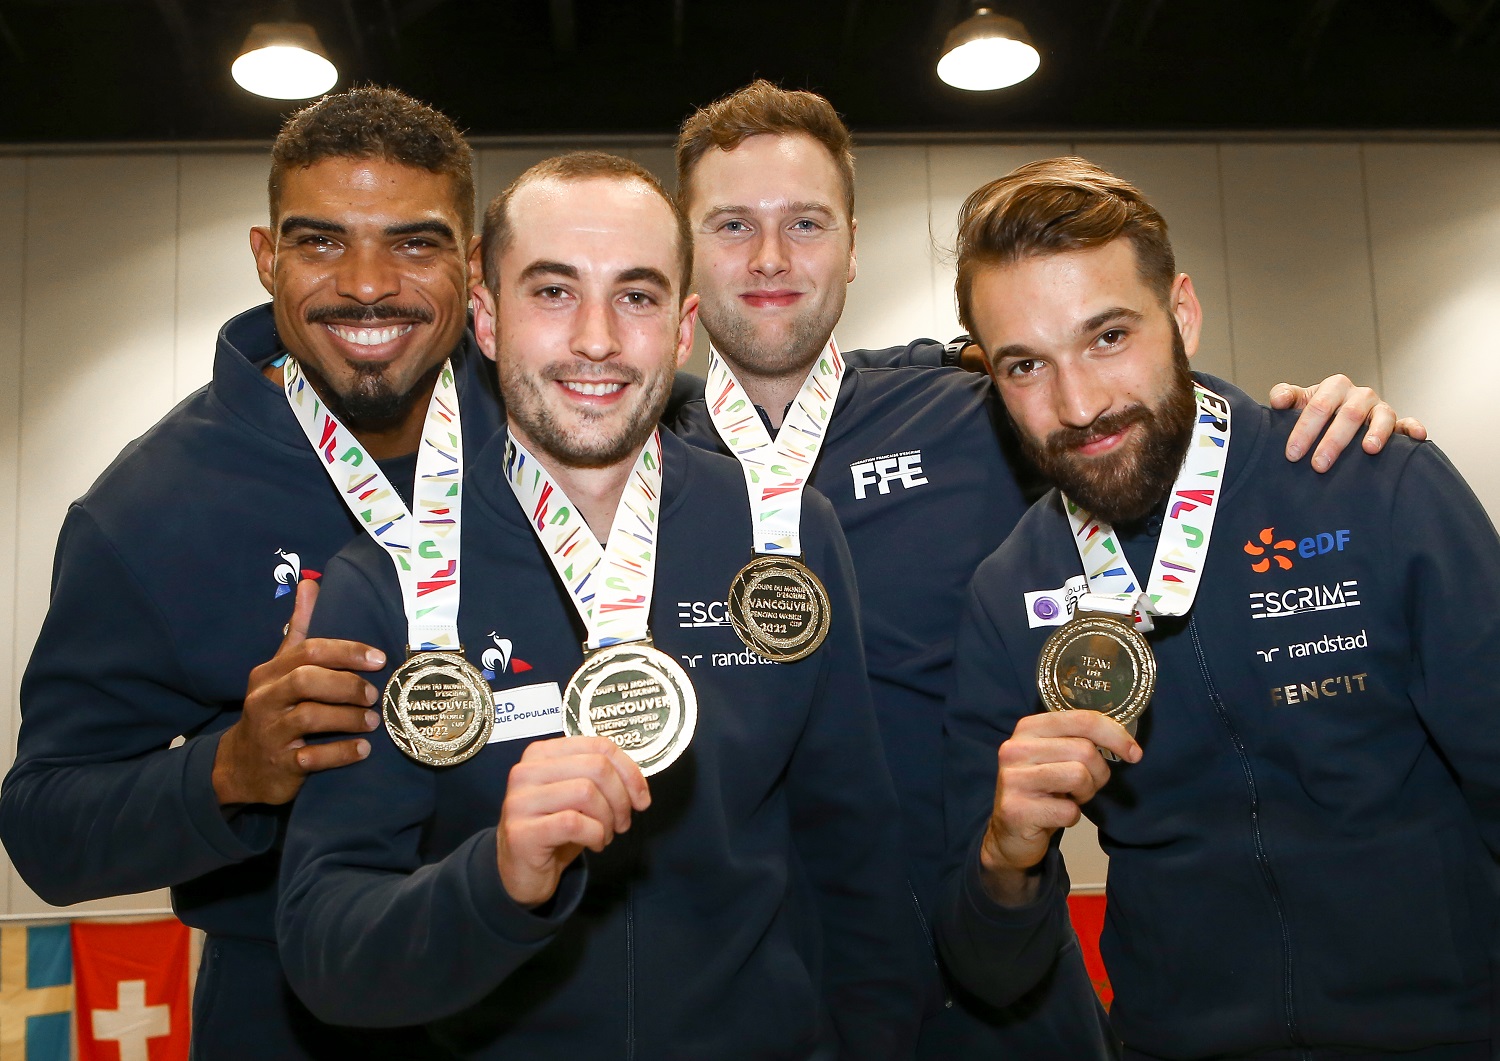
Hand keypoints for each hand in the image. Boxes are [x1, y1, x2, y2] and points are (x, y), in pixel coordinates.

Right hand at [212, 579, 384, 806]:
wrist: (241, 767)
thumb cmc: (273, 709)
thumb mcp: (280, 669)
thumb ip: (299, 630)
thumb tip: (311, 584)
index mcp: (270, 673)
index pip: (309, 650)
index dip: (347, 651)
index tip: (378, 658)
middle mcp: (265, 699)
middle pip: (306, 679)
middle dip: (347, 684)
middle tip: (374, 694)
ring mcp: (271, 733)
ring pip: (310, 717)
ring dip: (348, 718)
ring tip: (372, 721)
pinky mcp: (280, 765)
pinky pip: (312, 757)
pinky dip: (340, 753)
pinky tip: (362, 750)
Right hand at [496, 736, 650, 907]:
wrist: (520, 871)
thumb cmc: (554, 829)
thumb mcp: (577, 796)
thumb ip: (601, 779)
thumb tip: (637, 784)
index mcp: (542, 754)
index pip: (598, 746)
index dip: (629, 770)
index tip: (640, 796)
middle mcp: (526, 772)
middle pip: (596, 767)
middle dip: (621, 798)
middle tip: (623, 821)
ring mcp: (521, 801)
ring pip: (586, 792)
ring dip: (607, 819)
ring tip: (605, 834)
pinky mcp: (522, 832)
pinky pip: (574, 823)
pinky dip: (595, 835)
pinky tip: (593, 843)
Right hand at [979, 711, 1138, 905]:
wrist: (1010, 833)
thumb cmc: (1042, 790)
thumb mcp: (1055, 756)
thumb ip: (1078, 740)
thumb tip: (1125, 742)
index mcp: (1028, 728)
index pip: (1082, 720)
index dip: (1115, 735)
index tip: (1134, 754)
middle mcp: (1015, 749)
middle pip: (1084, 750)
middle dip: (1099, 773)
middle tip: (1086, 786)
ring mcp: (1013, 779)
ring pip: (1079, 776)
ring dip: (1085, 793)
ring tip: (1070, 798)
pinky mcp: (1016, 810)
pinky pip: (1069, 810)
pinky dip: (1072, 817)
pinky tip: (1056, 816)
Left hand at [1270, 375, 1427, 471]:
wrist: (1335, 418)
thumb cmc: (1314, 413)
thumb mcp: (1297, 402)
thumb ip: (1285, 396)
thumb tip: (1279, 401)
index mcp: (1334, 387)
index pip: (1318, 406)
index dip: (1304, 429)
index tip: (1292, 453)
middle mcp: (1359, 395)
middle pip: (1348, 415)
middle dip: (1333, 441)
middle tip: (1319, 465)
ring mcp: (1380, 408)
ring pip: (1381, 417)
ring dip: (1376, 433)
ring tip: (1369, 450)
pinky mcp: (1397, 423)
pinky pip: (1408, 423)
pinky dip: (1413, 429)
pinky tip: (1417, 437)